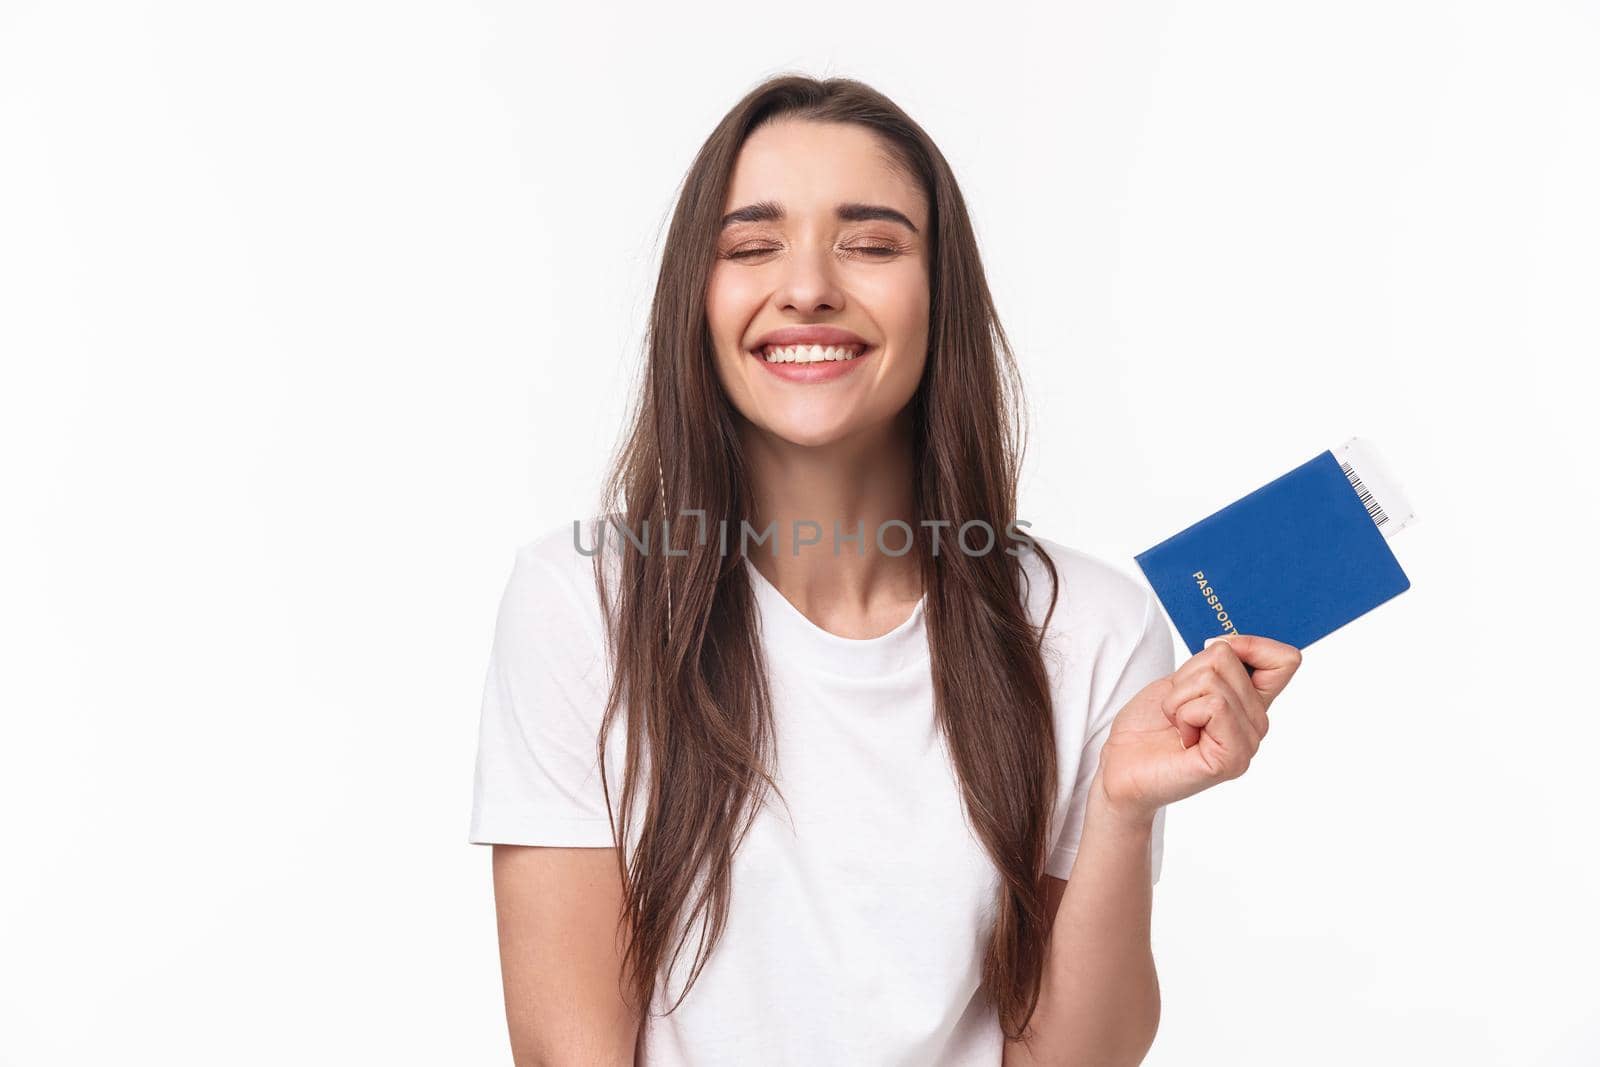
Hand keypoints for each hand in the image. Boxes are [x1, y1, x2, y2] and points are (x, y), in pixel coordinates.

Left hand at [1093, 634, 1302, 821]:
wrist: (1121, 765)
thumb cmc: (1148, 726)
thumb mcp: (1182, 680)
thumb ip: (1213, 664)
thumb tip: (1228, 643)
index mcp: (1249, 702)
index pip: (1284, 660)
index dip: (1250, 644)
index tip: (1213, 656)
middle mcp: (1256, 724)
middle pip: (1229, 659)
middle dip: (1187, 676)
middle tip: (1178, 709)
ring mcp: (1247, 744)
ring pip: (1214, 681)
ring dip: (1179, 698)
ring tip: (1178, 724)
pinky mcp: (1232, 759)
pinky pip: (1213, 705)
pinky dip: (1182, 713)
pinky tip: (1182, 737)